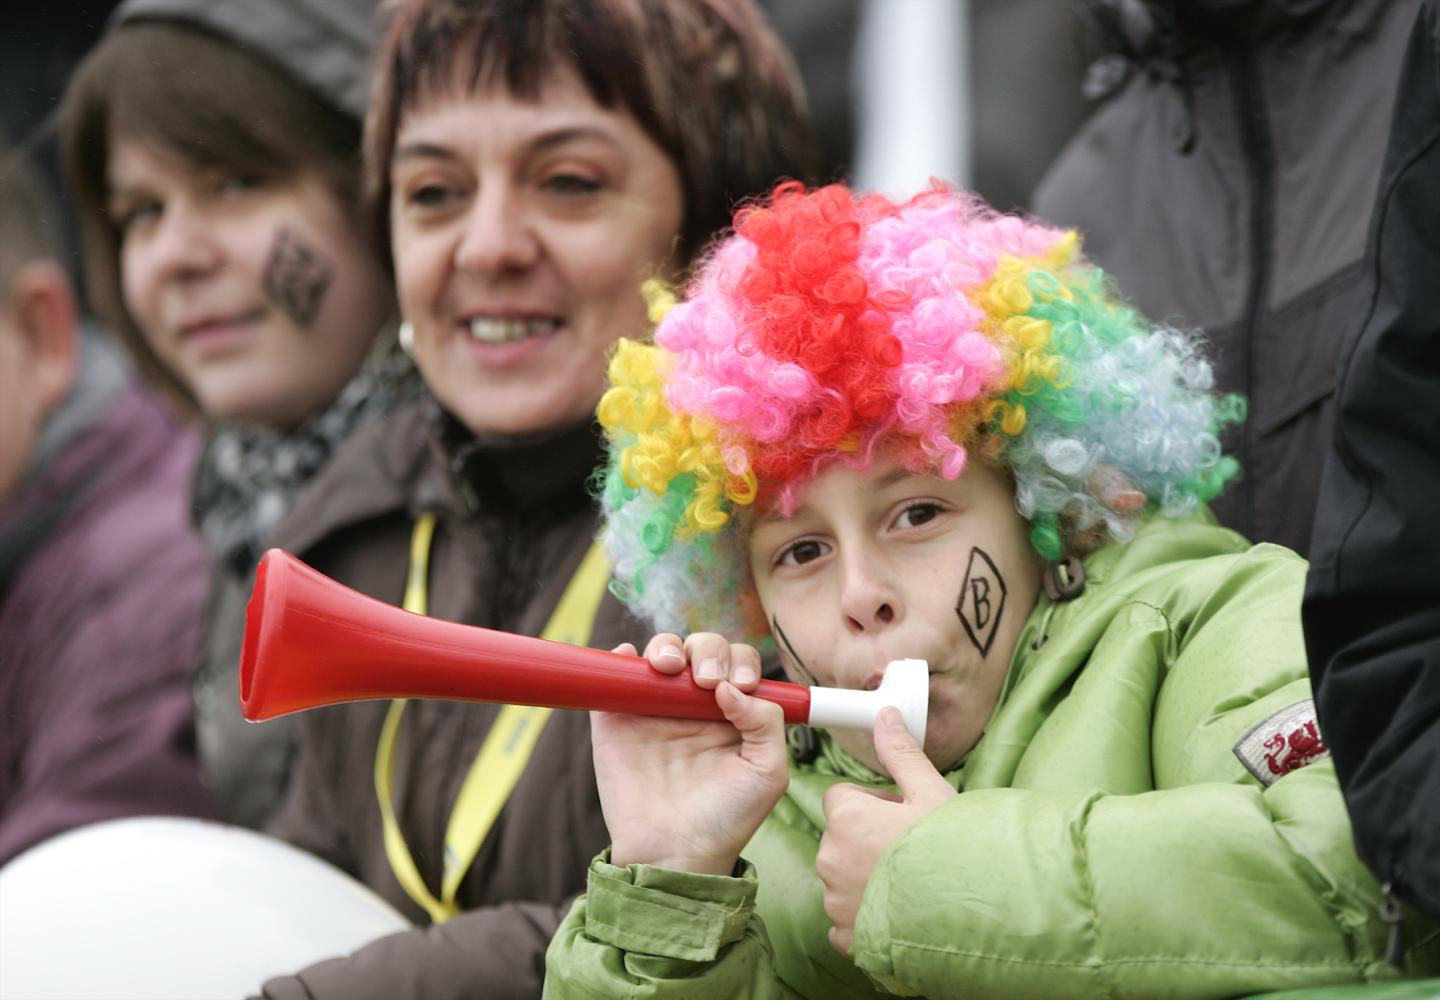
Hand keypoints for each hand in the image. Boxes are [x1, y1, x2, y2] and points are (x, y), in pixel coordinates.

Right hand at [593, 634, 784, 875]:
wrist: (673, 853)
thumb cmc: (726, 818)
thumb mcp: (767, 772)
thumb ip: (766, 723)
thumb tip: (730, 688)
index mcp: (730, 713)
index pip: (737, 664)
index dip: (740, 662)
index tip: (742, 684)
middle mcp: (691, 705)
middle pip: (700, 649)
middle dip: (708, 650)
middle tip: (707, 679)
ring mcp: (651, 709)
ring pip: (659, 653)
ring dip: (666, 646)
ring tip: (671, 667)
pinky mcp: (616, 719)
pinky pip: (615, 675)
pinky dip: (619, 656)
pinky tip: (630, 656)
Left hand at [817, 706, 956, 955]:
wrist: (975, 916)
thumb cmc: (954, 850)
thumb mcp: (931, 793)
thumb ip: (900, 755)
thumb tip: (885, 715)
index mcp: (847, 817)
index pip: (840, 798)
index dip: (871, 803)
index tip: (902, 815)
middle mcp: (831, 857)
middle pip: (841, 837)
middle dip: (868, 839)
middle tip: (911, 849)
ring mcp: (835, 900)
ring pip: (843, 878)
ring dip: (866, 878)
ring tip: (911, 883)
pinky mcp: (846, 935)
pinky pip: (846, 919)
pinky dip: (866, 916)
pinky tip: (900, 912)